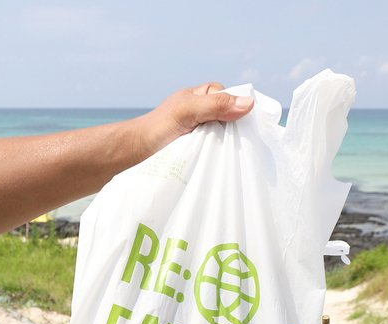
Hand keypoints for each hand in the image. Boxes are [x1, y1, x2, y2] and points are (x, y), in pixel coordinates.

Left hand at [137, 82, 253, 159]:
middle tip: (241, 144)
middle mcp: (206, 112)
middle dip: (236, 129)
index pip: (232, 98)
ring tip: (233, 156)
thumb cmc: (158, 127)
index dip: (240, 109)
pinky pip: (217, 151)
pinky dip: (221, 156)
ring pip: (226, 136)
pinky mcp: (200, 150)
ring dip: (229, 145)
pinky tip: (224, 163)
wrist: (138, 152)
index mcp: (204, 95)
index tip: (247, 126)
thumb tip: (249, 103)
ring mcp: (203, 132)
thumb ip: (216, 105)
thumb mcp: (189, 110)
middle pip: (232, 118)